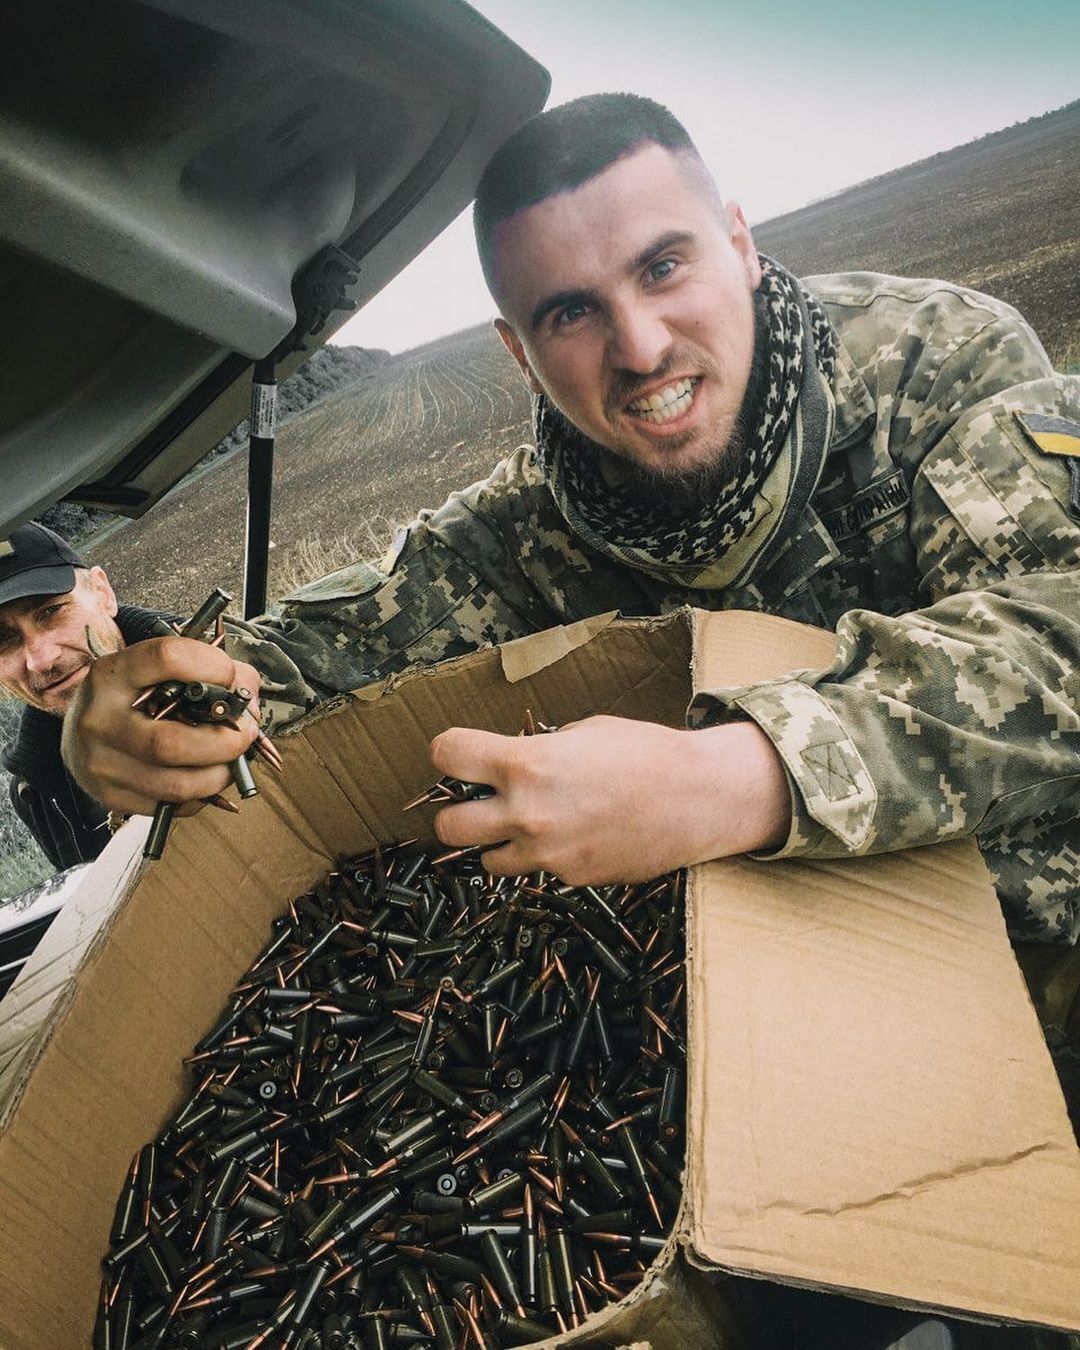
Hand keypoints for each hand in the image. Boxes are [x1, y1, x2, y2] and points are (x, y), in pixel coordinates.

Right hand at [61, 636, 261, 814]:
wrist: (82, 728)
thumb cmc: (138, 695)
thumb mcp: (161, 669)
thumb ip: (213, 671)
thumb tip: (248, 700)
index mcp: (112, 674)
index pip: (168, 659)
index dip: (214, 667)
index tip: (231, 679)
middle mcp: (99, 719)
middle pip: (171, 743)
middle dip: (226, 741)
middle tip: (246, 733)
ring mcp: (101, 763)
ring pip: (177, 784)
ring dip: (221, 774)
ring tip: (232, 758)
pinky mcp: (110, 795)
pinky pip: (173, 805)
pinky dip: (203, 794)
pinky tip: (205, 775)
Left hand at [429, 714, 790, 883]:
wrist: (700, 799)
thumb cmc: (648, 754)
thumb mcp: (585, 732)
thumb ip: (540, 750)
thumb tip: (515, 763)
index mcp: (527, 763)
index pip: (448, 754)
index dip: (447, 752)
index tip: (455, 754)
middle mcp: (527, 812)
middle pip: (446, 826)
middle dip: (455, 812)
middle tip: (476, 802)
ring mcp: (548, 853)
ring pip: (487, 862)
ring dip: (496, 843)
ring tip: (526, 824)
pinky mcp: (571, 878)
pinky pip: (538, 871)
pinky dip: (545, 857)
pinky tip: (575, 836)